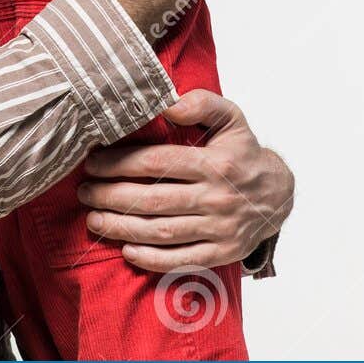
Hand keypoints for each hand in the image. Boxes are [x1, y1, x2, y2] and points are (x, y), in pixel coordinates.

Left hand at [77, 90, 292, 271]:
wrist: (279, 195)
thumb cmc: (243, 153)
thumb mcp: (231, 119)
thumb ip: (202, 103)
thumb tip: (168, 103)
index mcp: (215, 163)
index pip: (158, 163)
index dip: (120, 164)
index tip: (93, 163)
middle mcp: (217, 198)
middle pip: (154, 200)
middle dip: (111, 197)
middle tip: (84, 192)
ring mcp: (220, 229)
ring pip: (162, 232)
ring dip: (122, 227)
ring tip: (94, 219)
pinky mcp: (221, 252)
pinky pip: (181, 259)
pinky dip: (151, 259)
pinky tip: (126, 249)